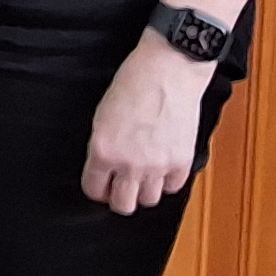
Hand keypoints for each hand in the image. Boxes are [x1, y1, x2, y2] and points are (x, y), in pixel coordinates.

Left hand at [83, 33, 212, 213]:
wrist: (167, 70)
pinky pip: (173, 187)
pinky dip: (167, 180)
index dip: (97, 189)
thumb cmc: (132, 84)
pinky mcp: (181, 161)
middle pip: (123, 205)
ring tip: (143, 175)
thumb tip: (103, 170)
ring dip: (144, 190)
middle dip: (119, 198)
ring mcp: (157, 166)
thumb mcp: (101, 117)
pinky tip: (163, 166)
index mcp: (103, 151)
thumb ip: (102, 148)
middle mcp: (129, 164)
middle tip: (121, 186)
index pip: (94, 190)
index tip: (102, 185)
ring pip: (149, 200)